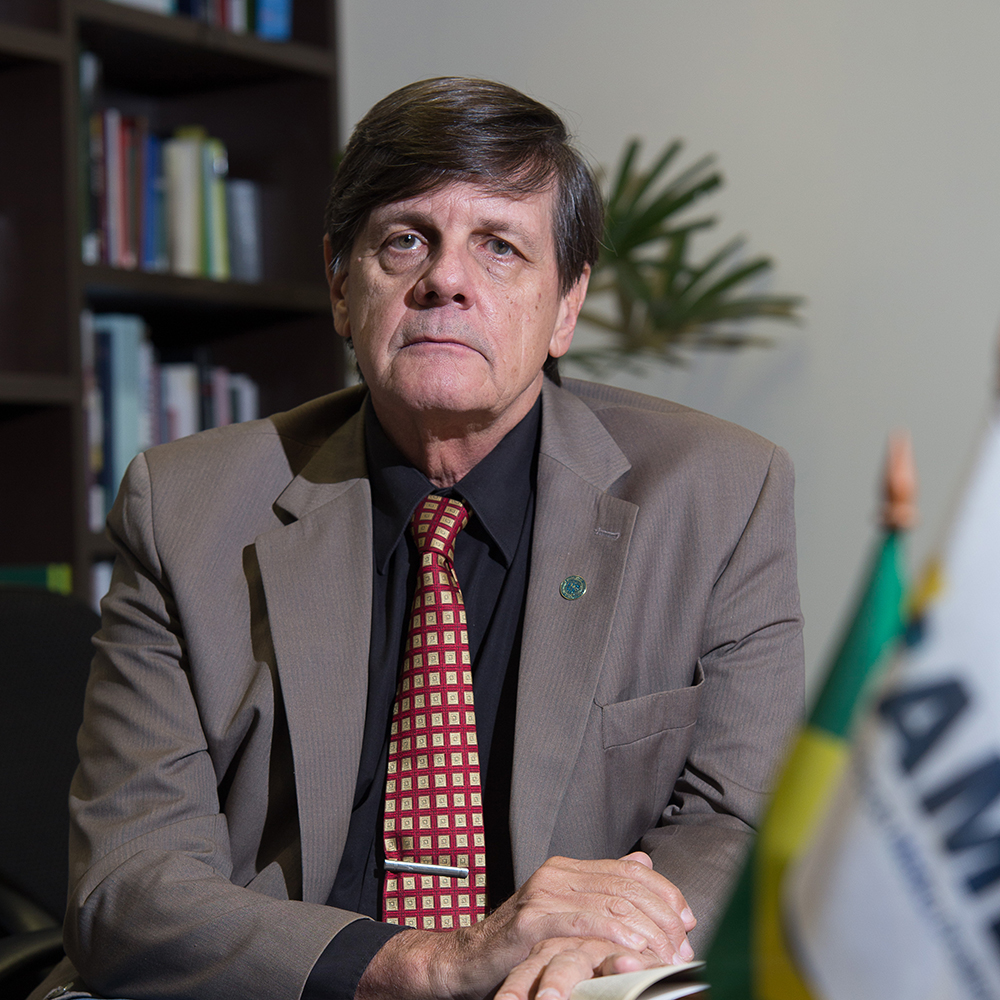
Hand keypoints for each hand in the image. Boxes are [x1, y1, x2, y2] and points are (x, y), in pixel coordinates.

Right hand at [355, 852, 695, 999]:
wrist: (466, 959)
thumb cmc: (520, 943)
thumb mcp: (565, 912)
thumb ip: (602, 887)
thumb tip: (643, 861)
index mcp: (569, 868)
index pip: (631, 870)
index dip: (665, 893)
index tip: (689, 922)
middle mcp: (558, 873)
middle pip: (628, 887)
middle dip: (664, 918)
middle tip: (685, 949)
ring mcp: (544, 893)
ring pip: (614, 904)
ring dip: (650, 933)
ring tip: (670, 959)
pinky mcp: (532, 920)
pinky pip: (587, 925)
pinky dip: (619, 939)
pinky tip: (638, 955)